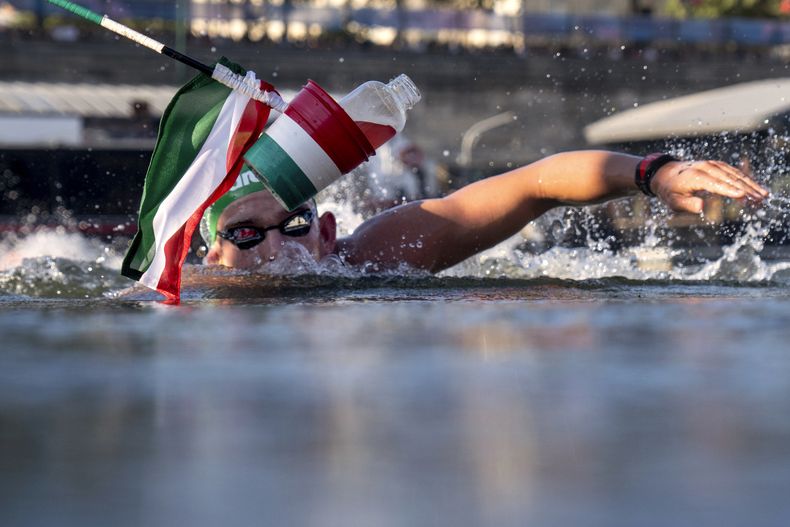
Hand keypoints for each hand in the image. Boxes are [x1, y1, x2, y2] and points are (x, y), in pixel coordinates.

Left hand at [651, 160, 767, 213]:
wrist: (665, 173)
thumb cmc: (670, 190)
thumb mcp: (673, 201)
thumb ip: (686, 204)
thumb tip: (702, 207)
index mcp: (695, 176)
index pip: (715, 184)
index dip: (729, 190)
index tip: (743, 196)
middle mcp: (706, 167)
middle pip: (729, 178)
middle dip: (747, 189)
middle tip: (761, 199)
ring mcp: (712, 164)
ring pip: (735, 174)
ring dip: (750, 184)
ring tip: (763, 195)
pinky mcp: (717, 165)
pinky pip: (733, 171)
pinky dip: (745, 179)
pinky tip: (755, 188)